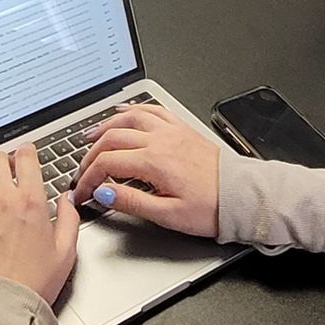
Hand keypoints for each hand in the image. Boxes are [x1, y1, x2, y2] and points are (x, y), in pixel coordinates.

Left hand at [0, 145, 79, 303]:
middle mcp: (3, 197)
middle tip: (5, 165)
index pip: (26, 157)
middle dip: (3, 159)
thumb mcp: (66, 251)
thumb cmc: (33, 282)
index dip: (26, 151)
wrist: (4, 302)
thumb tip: (67, 198)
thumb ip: (69, 218)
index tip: (25, 153)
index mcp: (31, 200)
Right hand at [70, 105, 222, 236]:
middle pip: (112, 138)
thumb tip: (103, 193)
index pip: (107, 163)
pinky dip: (134, 109)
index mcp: (154, 162)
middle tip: (82, 169)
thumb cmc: (210, 209)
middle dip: (90, 154)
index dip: (88, 177)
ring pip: (129, 117)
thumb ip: (131, 202)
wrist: (241, 197)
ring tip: (91, 136)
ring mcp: (172, 131)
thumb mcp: (167, 215)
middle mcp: (160, 140)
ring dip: (106, 125)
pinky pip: (153, 110)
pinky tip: (125, 111)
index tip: (82, 191)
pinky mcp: (182, 129)